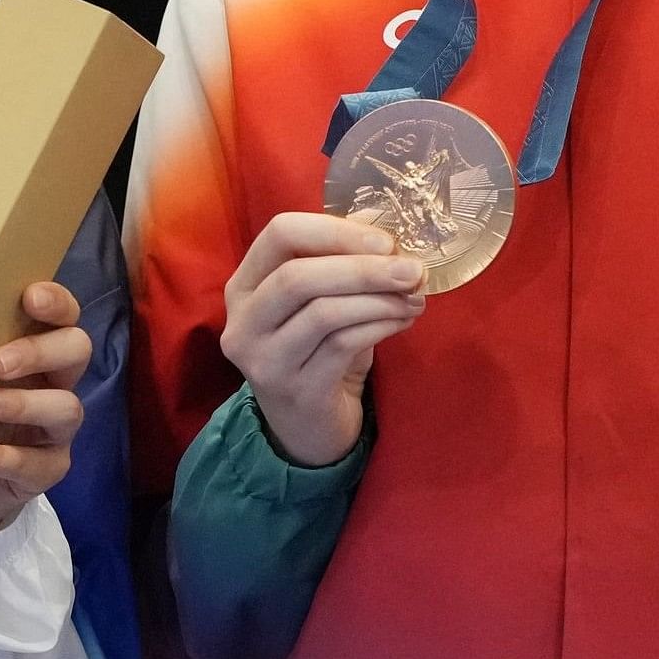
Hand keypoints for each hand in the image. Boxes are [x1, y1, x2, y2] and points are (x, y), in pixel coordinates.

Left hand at [0, 281, 89, 537]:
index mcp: (33, 347)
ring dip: (21, 403)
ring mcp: (54, 429)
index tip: (29, 298)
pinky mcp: (45, 470)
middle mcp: (53, 382)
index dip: (56, 302)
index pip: (63, 314)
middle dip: (39, 351)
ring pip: (66, 408)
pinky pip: (34, 463)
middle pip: (76, 351)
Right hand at [221, 213, 424, 465]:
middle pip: (298, 276)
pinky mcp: (294, 389)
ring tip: (415, 297)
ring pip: (322, 312)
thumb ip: (340, 266)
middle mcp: (243, 321)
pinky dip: (379, 325)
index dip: (335, 230)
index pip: (280, 234)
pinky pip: (342, 345)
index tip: (386, 240)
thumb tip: (391, 235)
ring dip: (379, 299)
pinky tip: (403, 320)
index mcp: (244, 285)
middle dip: (363, 268)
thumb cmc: (318, 353)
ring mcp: (264, 359)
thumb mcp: (318, 303)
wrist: (308, 428)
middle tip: (413, 269)